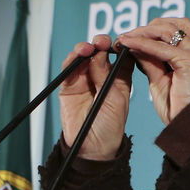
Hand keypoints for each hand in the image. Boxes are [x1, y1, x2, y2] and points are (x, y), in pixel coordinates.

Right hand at [57, 35, 134, 159]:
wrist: (93, 147)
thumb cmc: (110, 126)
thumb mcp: (114, 100)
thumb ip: (106, 77)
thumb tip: (99, 54)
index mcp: (119, 79)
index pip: (120, 56)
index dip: (120, 47)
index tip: (121, 42)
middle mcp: (102, 76)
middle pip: (100, 53)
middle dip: (101, 45)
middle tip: (102, 43)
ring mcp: (84, 80)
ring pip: (83, 57)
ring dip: (85, 49)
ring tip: (88, 49)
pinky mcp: (69, 86)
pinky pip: (68, 69)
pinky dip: (71, 60)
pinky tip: (77, 56)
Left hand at [116, 19, 189, 124]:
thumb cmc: (177, 109)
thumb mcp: (160, 80)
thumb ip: (151, 61)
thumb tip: (135, 45)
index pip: (178, 28)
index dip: (155, 28)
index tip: (134, 35)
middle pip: (175, 23)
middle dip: (149, 26)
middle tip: (127, 35)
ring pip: (168, 31)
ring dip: (143, 32)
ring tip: (125, 38)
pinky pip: (162, 48)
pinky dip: (143, 44)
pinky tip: (128, 45)